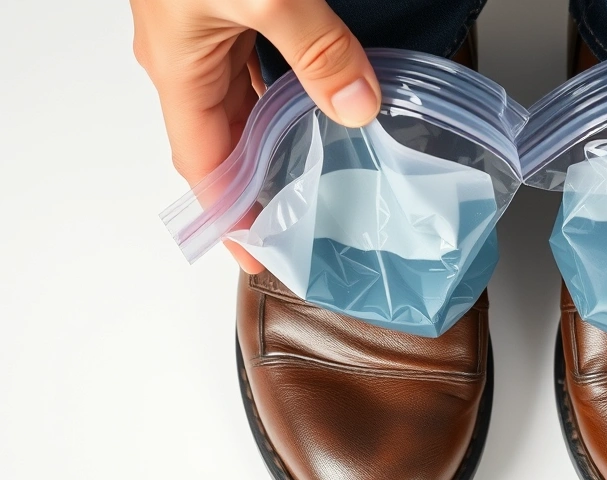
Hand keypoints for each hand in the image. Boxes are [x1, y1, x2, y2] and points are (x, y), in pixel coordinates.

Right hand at [131, 0, 380, 272]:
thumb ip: (316, 51)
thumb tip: (358, 108)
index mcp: (179, 71)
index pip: (204, 168)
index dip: (231, 217)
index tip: (259, 257)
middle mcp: (186, 59)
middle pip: (225, 143)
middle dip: (260, 185)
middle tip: (303, 222)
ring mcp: (205, 32)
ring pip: (242, 104)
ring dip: (275, 138)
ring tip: (316, 172)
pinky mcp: (226, 6)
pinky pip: (254, 66)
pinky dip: (283, 93)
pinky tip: (317, 100)